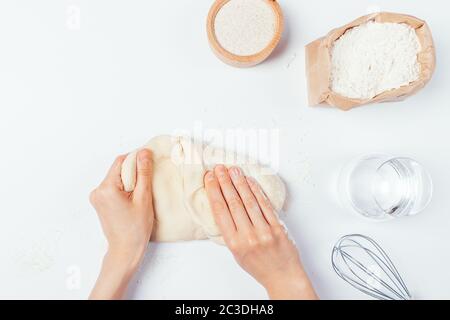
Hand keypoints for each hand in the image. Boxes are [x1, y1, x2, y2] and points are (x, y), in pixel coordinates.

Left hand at [89, 149, 153, 298]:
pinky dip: (125, 188)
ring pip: (117, 177)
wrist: (125, 249)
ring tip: (141, 194)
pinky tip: (134, 198)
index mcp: (106, 189)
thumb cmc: (136, 229)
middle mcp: (97, 191)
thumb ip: (143, 173)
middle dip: (134, 171)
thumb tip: (144, 153)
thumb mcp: (144, 198)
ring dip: (130, 180)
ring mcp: (97, 197)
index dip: (136, 159)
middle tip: (147, 182)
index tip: (149, 163)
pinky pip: (114, 186)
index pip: (121, 161)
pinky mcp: (100, 201)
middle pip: (118, 169)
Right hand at [204, 165, 316, 299]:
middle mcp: (248, 236)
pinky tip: (250, 182)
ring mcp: (264, 231)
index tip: (209, 179)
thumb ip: (230, 231)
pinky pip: (265, 205)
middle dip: (224, 182)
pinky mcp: (278, 227)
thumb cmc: (259, 265)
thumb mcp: (236, 252)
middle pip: (233, 203)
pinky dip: (257, 191)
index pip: (220, 211)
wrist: (282, 276)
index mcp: (234, 243)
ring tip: (233, 170)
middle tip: (219, 169)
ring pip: (249, 201)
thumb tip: (224, 206)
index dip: (213, 192)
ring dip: (239, 183)